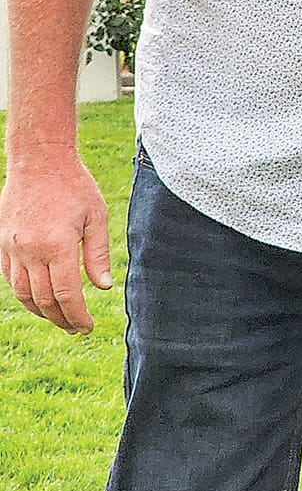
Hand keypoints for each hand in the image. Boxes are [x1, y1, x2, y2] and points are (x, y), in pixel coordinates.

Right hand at [0, 147, 113, 333]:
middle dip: (61, 319)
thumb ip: (97, 254)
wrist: (39, 162)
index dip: (77, 315)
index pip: (66, 294)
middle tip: (76, 328)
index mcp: (57, 245)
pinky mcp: (2, 245)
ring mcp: (11, 249)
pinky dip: (24, 294)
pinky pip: (10, 279)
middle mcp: (30, 251)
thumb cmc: (74, 186)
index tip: (88, 326)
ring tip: (60, 318)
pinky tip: (39, 298)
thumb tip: (103, 287)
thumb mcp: (96, 216)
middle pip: (44, 300)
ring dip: (41, 311)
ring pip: (23, 294)